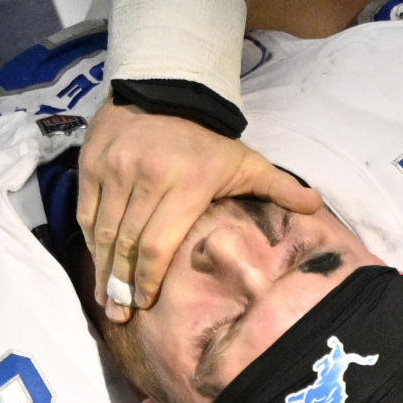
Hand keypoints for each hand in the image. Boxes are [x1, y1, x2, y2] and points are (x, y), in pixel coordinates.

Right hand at [77, 99, 322, 322]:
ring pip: (103, 230)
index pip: (158, 245)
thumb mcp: (245, 159)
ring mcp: (115, 168)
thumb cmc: (207, 137)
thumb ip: (278, 186)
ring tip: (106, 299)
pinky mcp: (92, 161)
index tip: (145, 305)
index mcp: (187, 183)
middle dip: (122, 285)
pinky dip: (90, 239)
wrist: (165, 87)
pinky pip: (86, 210)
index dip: (147, 281)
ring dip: (102, 269)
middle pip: (127, 244)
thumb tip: (316, 206)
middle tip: (120, 316)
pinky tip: (96, 261)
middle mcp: (146, 176)